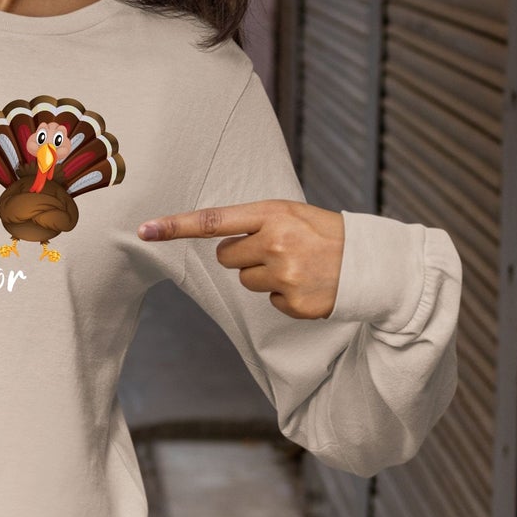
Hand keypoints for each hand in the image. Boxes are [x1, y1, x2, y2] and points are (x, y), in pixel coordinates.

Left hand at [136, 201, 344, 319]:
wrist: (371, 262)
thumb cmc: (324, 232)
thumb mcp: (289, 213)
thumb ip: (253, 222)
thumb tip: (217, 243)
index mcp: (271, 214)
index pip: (212, 220)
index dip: (175, 226)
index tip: (144, 230)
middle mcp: (275, 243)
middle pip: (226, 257)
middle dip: (244, 255)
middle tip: (277, 249)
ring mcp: (285, 275)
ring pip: (245, 281)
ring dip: (264, 275)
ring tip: (297, 265)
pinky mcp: (295, 303)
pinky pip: (269, 302)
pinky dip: (285, 296)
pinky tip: (308, 284)